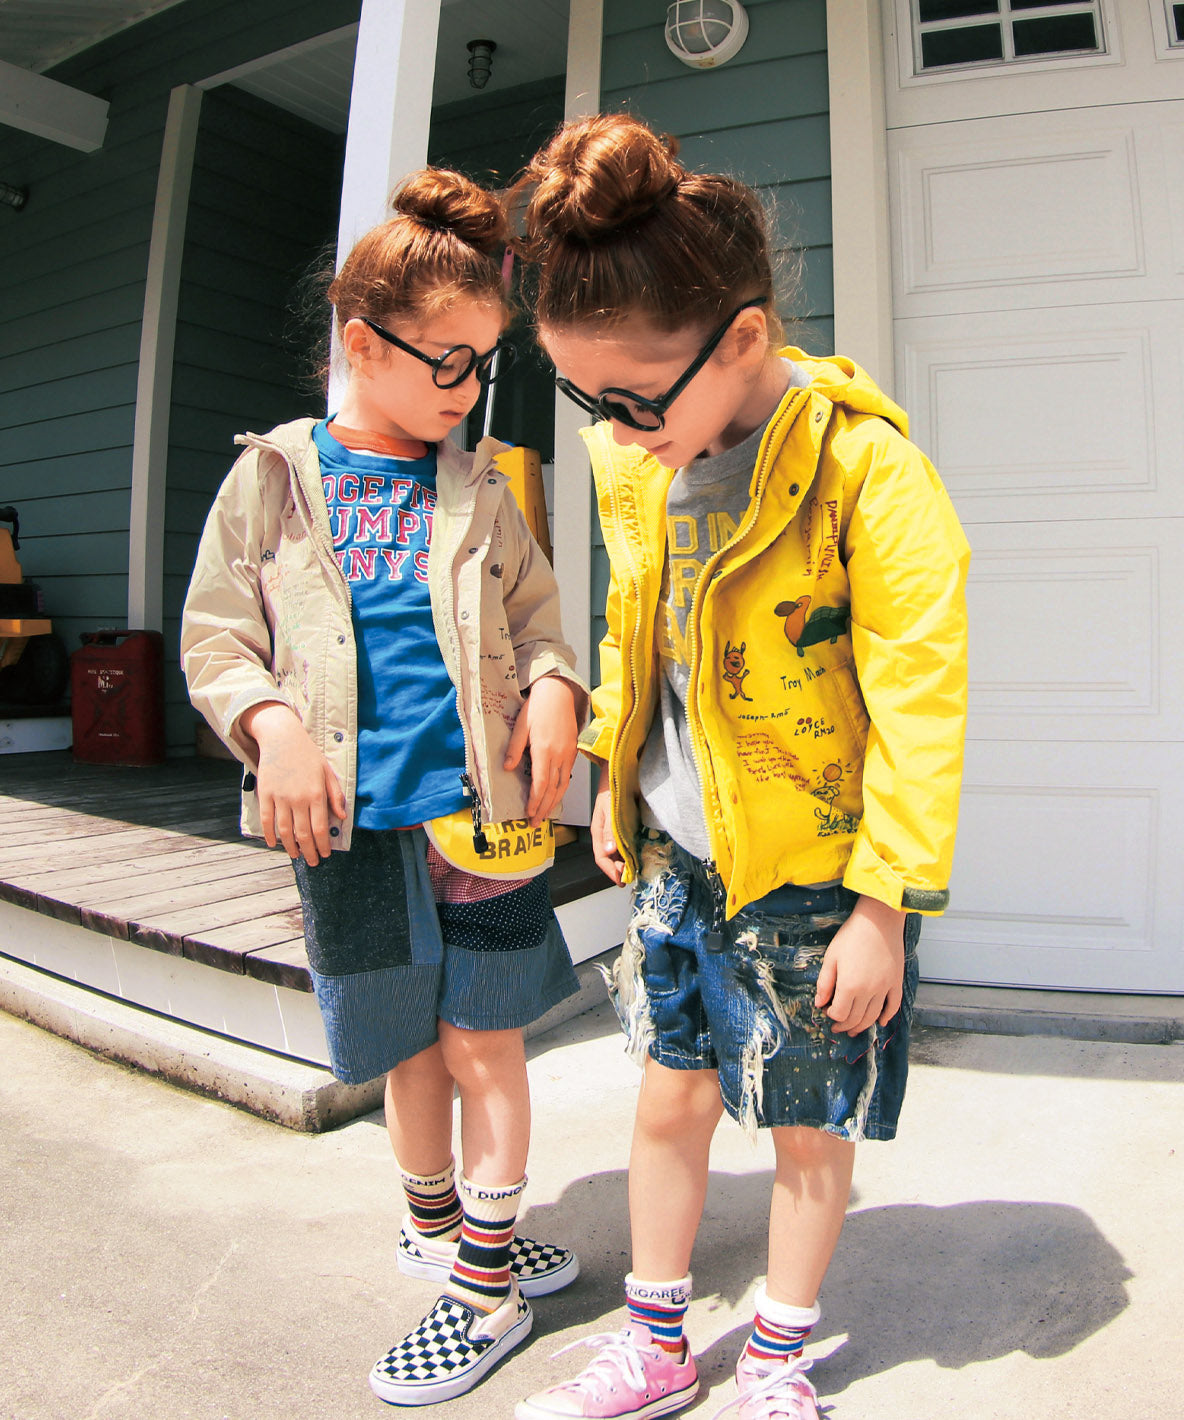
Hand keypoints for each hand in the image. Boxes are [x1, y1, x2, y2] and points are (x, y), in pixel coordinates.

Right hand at [239, 701, 346, 865]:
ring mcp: (280, 797)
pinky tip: (274, 844)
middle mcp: (298, 799)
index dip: (323, 845)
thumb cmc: (308, 755)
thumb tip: (342, 818)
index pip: (320, 828)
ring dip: (291, 847)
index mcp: (316, 794)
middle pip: (303, 834)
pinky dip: (270, 835)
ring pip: (285, 831)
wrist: (282, 738)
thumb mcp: (327, 772)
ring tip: (296, 855)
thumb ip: (335, 795)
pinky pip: (266, 820)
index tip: (325, 854)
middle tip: (312, 862)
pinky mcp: (265, 794)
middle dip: (309, 851)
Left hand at [503, 675, 578, 825]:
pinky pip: (567, 777)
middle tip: (535, 823)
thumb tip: (507, 768)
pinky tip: (554, 797)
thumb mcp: (521, 725)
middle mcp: (559, 755)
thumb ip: (514, 748)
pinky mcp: (572, 752)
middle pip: (552, 789)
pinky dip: (560, 791)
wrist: (558, 693)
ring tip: (544, 816)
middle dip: (543, 808)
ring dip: (553, 803)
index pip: (540, 783)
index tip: (529, 813)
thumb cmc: (537, 708)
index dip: (535, 801)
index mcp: (544, 750)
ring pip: (563, 786)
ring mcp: (568, 754)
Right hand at [590, 763, 625, 883]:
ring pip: (618, 851)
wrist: (617, 769)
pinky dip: (632, 850)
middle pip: (610, 858)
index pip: (601, 858)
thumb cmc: (610, 786)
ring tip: (636, 868)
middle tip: (632, 877)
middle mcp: (605, 833)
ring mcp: (614, 829)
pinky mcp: (624, 823)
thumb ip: (609, 830)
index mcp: (598, 831)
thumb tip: (609, 852)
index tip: (622, 880)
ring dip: (626, 861)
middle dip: (619, 870)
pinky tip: (640, 851)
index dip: (610, 871)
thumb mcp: (609, 809)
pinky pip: (626, 841)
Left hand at [814, 894, 906, 1035]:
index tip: (827, 1012)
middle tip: (837, 1028)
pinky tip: (881, 1022)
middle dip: (845, 1026)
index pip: (840, 1014)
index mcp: (849, 986)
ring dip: (863, 1026)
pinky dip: (887, 1017)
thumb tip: (819, 1003)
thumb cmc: (852, 935)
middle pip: (856, 1018)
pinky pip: (894, 1006)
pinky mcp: (896, 982)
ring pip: (874, 1016)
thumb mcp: (831, 957)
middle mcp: (869, 991)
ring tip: (854, 1029)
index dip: (831, 1017)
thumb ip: (824, 983)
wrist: (879, 920)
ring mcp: (885, 988)